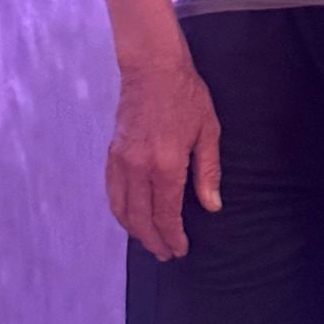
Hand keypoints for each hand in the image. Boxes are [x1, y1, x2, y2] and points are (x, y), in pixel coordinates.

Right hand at [106, 56, 221, 259]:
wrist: (152, 68)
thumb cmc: (186, 96)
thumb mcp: (208, 132)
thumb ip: (208, 172)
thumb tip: (212, 206)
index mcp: (165, 164)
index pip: (166, 213)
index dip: (172, 236)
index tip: (180, 250)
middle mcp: (139, 167)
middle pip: (141, 217)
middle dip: (153, 240)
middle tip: (165, 254)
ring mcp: (121, 160)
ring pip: (121, 208)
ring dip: (134, 230)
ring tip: (149, 242)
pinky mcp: (112, 153)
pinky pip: (112, 191)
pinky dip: (120, 210)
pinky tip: (130, 217)